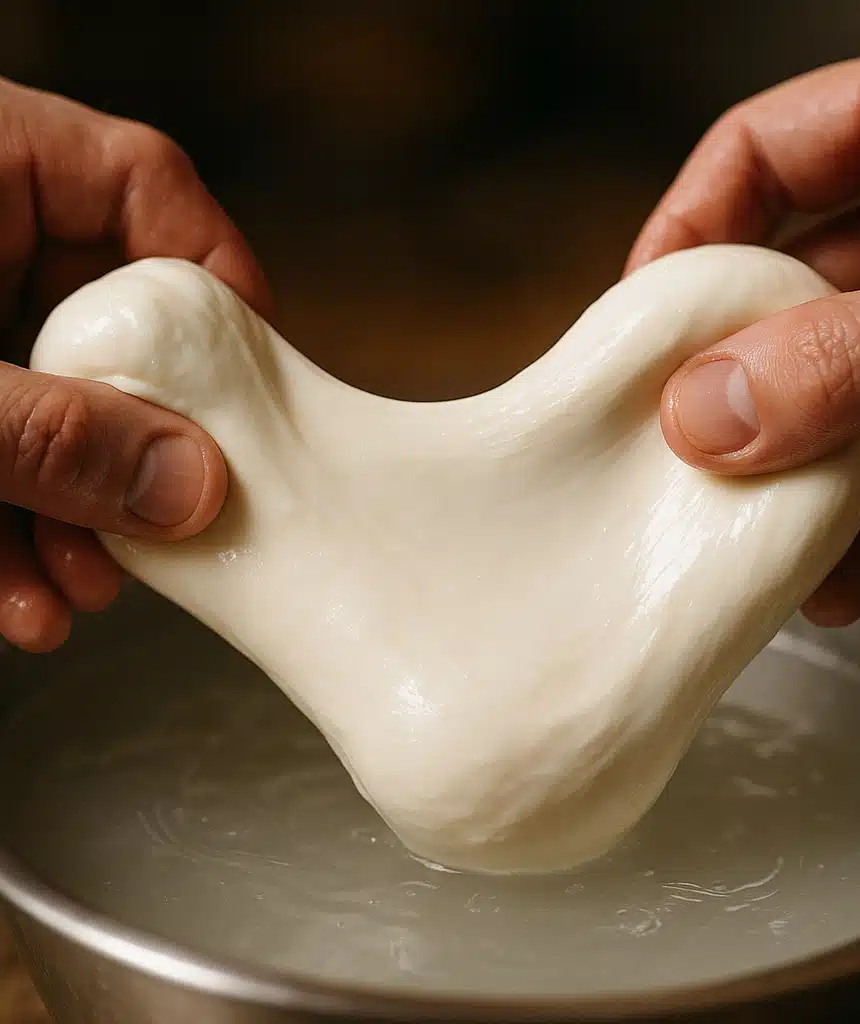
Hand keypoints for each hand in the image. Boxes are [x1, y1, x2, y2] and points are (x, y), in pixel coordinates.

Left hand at [0, 78, 271, 651]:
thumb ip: (50, 436)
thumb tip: (190, 487)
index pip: (142, 184)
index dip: (219, 274)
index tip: (259, 370)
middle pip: (106, 322)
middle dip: (135, 444)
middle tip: (168, 521)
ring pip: (49, 404)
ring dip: (70, 511)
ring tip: (81, 592)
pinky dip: (4, 528)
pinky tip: (19, 599)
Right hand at [625, 20, 859, 626]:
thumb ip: (856, 357)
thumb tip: (704, 413)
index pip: (760, 152)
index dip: (684, 231)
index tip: (634, 329)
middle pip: (784, 285)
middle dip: (736, 383)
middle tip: (683, 459)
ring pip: (833, 385)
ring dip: (796, 471)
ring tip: (762, 548)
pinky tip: (841, 573)